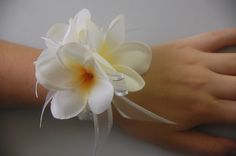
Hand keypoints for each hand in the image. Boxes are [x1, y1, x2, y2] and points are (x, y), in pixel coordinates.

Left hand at [114, 28, 235, 155]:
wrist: (115, 86)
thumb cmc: (138, 113)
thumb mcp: (169, 139)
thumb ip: (204, 146)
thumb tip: (232, 149)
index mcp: (202, 108)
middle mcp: (204, 82)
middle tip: (234, 99)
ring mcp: (196, 61)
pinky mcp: (185, 46)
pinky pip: (218, 36)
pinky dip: (234, 36)